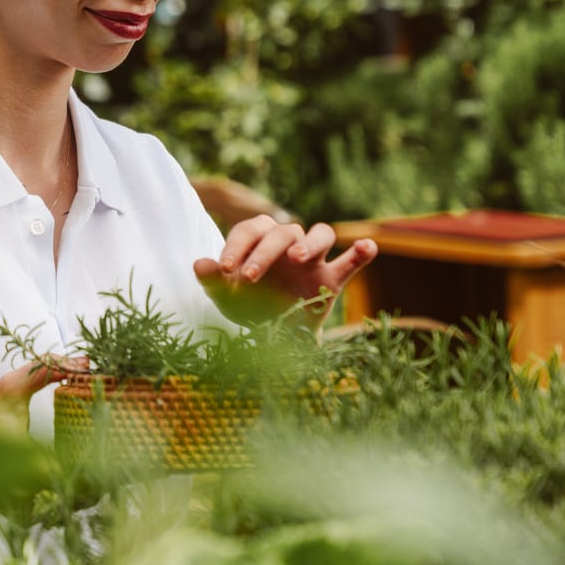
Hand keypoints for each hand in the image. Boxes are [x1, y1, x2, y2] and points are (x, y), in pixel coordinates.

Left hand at [194, 217, 376, 327]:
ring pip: (321, 233)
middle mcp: (288, 240)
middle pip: (282, 232)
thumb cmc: (247, 303)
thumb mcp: (225, 294)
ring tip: (300, 257)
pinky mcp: (331, 278)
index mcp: (259, 236)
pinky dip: (360, 252)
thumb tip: (198, 264)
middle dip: (264, 252)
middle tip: (250, 277)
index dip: (236, 247)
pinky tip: (367, 247)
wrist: (271, 334)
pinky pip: (350, 261)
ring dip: (311, 242)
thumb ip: (213, 279)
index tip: (225, 271)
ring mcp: (313, 258)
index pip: (249, 231)